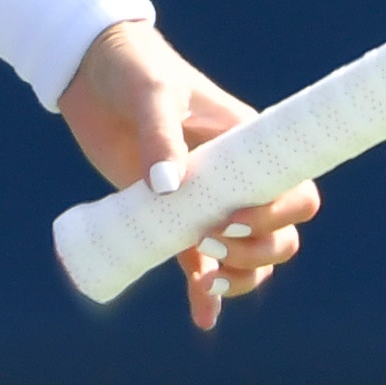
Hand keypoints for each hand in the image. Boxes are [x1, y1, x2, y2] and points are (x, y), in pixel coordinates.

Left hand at [60, 22, 319, 331]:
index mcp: (247, 144)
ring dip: (240, 277)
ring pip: (250, 257)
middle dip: (257, 251)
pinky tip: (202, 315)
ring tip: (204, 276)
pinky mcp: (171, 219)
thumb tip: (167, 188)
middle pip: (281, 234)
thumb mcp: (151, 91)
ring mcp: (204, 202)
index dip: (280, 213)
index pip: (295, 189)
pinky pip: (201, 267)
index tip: (235, 214)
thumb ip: (160, 133)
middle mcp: (235, 178)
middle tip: (208, 239)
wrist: (90, 73)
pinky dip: (206, 295)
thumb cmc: (134, 68)